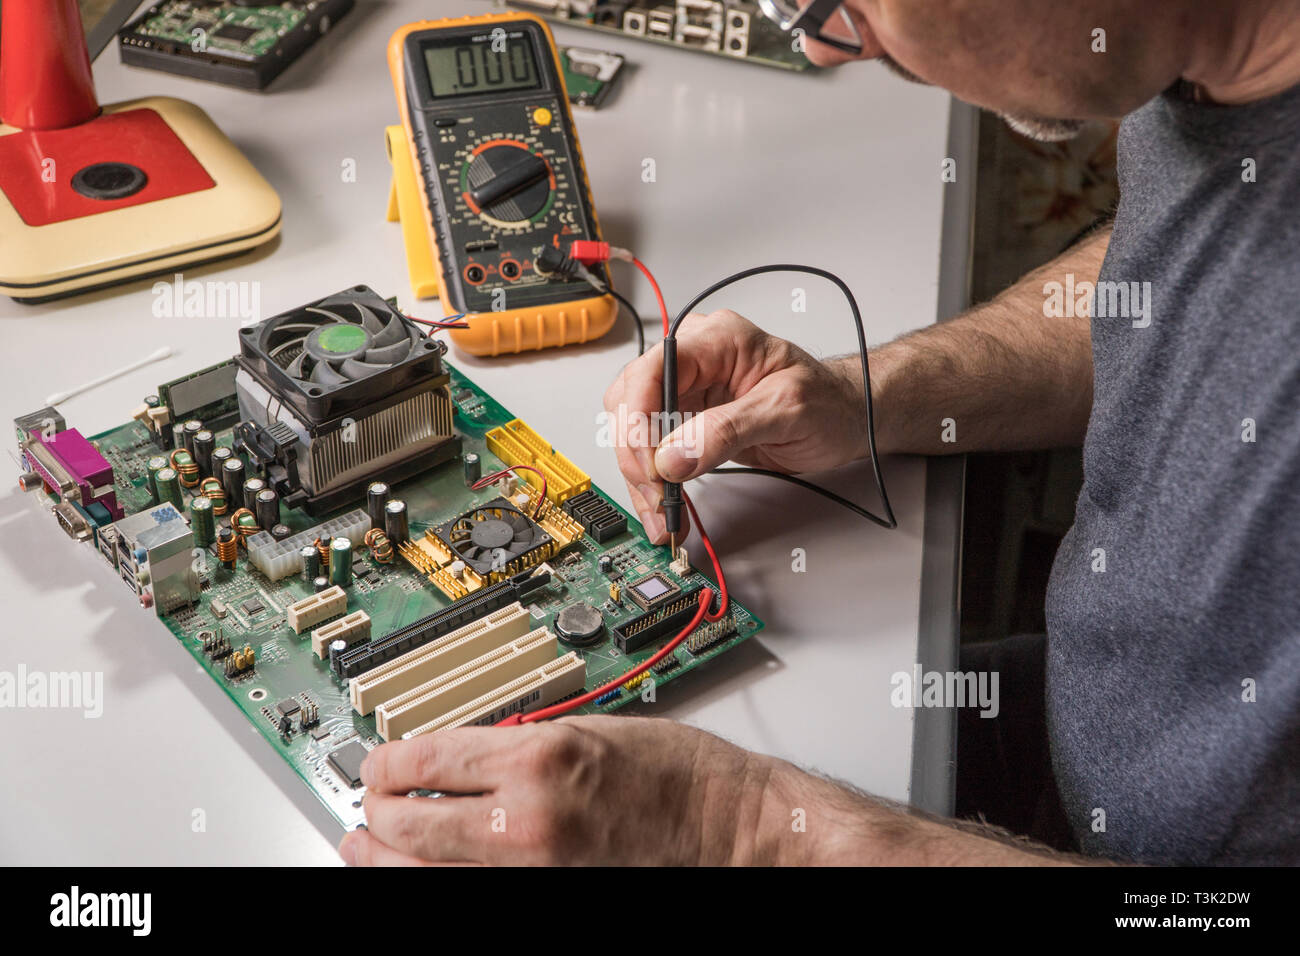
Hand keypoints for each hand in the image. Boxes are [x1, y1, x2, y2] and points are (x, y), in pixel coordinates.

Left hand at [337, 716, 766, 865]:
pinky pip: (462, 896)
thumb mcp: (592, 728)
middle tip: (367, 800)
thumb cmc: (684, 777)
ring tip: (365, 847)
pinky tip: (419, 875)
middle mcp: (526, 821)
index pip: (423, 759)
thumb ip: (517, 743)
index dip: (385, 759)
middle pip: (406, 825)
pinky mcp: (545, 901)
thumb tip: (459, 757)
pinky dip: (429, 883)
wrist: (732, 831)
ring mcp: (532, 873)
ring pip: (420, 876)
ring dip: (382, 860)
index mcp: (538, 759)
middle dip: (374, 812)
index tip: (379, 759)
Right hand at [602, 310, 866, 543]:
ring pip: (635, 431)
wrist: (845, 418)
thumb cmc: (829, 402)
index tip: (651, 464)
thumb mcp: (787, 411)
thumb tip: (672, 457)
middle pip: (632, 402)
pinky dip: (655, 483)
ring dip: (641, 477)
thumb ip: (728, 430)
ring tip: (662, 514)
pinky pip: (654, 450)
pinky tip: (667, 507)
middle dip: (637, 456)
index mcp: (715, 340)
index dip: (639, 419)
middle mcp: (693, 361)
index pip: (651, 370)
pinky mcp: (687, 421)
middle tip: (658, 497)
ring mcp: (687, 391)